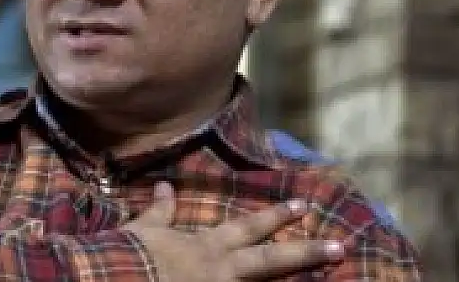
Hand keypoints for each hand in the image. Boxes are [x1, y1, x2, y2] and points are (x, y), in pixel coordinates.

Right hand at [123, 182, 343, 280]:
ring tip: (330, 278)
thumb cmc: (132, 256)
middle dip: (305, 253)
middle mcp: (222, 271)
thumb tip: (166, 186)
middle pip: (270, 260)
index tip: (304, 206)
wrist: (120, 281)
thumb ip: (161, 211)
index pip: (249, 228)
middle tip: (339, 246)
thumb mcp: (145, 230)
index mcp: (207, 247)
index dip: (276, 217)